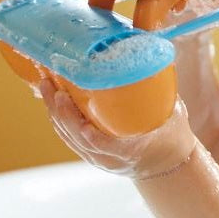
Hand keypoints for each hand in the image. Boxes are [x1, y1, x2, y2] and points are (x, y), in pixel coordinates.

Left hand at [38, 78, 197, 177]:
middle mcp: (111, 159)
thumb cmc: (170, 134)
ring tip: (46, 87)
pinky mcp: (90, 154)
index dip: (96, 139)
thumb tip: (150, 54)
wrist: (166, 163)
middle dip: (64, 114)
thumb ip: (159, 89)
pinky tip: (50, 101)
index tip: (86, 128)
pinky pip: (69, 137)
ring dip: (55, 113)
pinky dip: (58, 119)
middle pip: (81, 140)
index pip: (112, 148)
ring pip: (70, 138)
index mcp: (135, 150)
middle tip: (54, 89)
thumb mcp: (173, 113)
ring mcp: (98, 158)